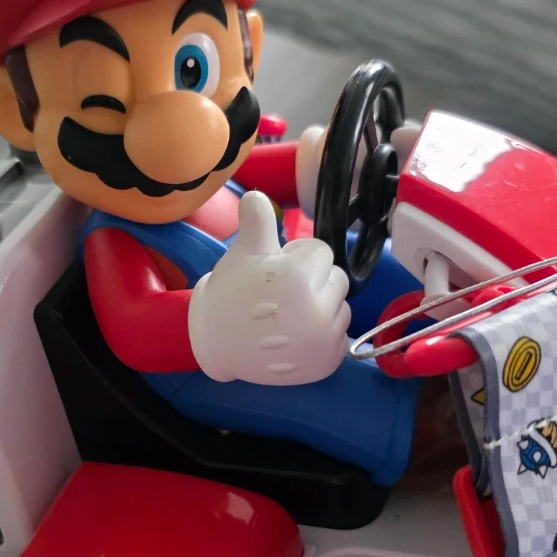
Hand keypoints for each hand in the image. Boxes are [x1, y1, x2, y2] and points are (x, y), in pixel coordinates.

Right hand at [188, 191, 350, 385]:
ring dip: (321, 307)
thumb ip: (257, 221)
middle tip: (283, 295)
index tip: (276, 271)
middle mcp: (317, 310)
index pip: (321, 252)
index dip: (297, 258)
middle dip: (314, 282)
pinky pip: (339, 336)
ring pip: (340, 307)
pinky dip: (323, 335)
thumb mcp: (242, 253)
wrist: (216, 344)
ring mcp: (324, 339)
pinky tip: (297, 336)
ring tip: (290, 316)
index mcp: (299, 277)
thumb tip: (256, 195)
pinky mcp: (327, 362)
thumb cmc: (230, 293)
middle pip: (335, 279)